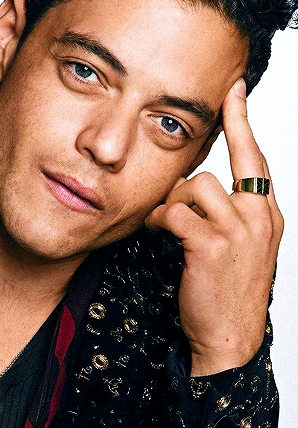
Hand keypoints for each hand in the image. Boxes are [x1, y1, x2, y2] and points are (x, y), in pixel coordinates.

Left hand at [145, 79, 283, 376]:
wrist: (229, 338)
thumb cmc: (228, 293)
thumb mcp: (240, 248)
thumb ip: (229, 214)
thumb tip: (194, 189)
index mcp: (267, 214)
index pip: (257, 157)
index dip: (242, 121)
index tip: (235, 89)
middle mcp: (259, 217)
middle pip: (221, 167)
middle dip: (189, 178)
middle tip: (180, 189)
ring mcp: (238, 231)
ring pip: (194, 187)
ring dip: (171, 205)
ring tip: (167, 226)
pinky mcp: (211, 245)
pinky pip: (175, 212)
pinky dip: (160, 220)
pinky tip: (159, 233)